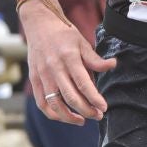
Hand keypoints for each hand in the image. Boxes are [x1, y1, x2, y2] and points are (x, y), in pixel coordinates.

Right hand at [20, 0, 115, 124]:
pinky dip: (53, 114)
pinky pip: (42, 103)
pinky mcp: (34, 80)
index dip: (94, 98)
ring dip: (69, 117)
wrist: (39, 26)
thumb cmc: (65, 35)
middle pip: (70, 97)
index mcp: (69, 58)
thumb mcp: (82, 43)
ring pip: (54, 104)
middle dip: (86, 110)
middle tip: (98, 116)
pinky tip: (65, 116)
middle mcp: (54, 68)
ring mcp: (42, 76)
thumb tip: (113, 65)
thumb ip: (95, 59)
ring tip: (82, 120)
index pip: (83, 83)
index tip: (104, 108)